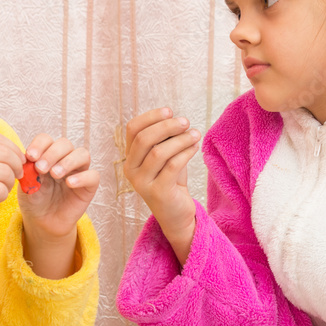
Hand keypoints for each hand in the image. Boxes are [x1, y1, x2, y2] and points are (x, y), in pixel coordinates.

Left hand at [18, 133, 99, 240]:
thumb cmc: (34, 200)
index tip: (30, 156)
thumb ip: (28, 172)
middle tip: (41, 168)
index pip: (47, 139)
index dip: (39, 144)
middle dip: (52, 153)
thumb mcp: (26, 186)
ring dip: (68, 161)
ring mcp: (78, 171)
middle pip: (65, 143)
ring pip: (82, 154)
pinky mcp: (89, 186)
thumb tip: (29, 160)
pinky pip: (93, 176)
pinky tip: (69, 184)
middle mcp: (65, 159)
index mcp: (48, 155)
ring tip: (55, 174)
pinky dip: (82, 177)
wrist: (42, 222)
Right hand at [124, 108, 199, 262]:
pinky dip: (185, 153)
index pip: (132, 129)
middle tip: (185, 122)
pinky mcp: (158, 193)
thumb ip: (164, 140)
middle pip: (144, 139)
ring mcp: (142, 183)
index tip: (169, 111)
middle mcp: (131, 170)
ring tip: (195, 134)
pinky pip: (172, 166)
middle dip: (167, 126)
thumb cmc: (171, 181)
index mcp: (130, 158)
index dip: (150, 117)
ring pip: (159, 152)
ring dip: (180, 139)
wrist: (176, 214)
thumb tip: (173, 118)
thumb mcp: (165, 158)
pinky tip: (195, 148)